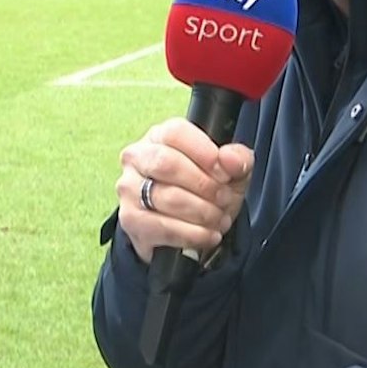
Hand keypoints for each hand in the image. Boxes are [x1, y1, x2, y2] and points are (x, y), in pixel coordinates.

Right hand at [115, 118, 253, 263]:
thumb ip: (237, 159)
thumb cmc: (203, 191)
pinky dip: (194, 234)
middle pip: (167, 164)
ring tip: (219, 219)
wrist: (183, 229)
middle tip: (224, 199)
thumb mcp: (229, 172)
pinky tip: (209, 235)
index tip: (225, 173)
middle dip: (204, 185)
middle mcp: (137, 157)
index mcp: (159, 136)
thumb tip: (230, 159)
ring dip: (203, 213)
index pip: (176, 133)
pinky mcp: (130, 219)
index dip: (204, 152)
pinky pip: (164, 227)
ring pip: (168, 198)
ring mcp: (129, 188)